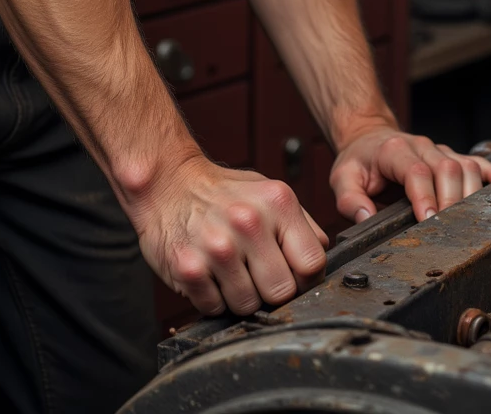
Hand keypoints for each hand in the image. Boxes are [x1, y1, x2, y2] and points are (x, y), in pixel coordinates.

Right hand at [136, 152, 328, 315]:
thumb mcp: (270, 194)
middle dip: (270, 290)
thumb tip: (322, 259)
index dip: (303, 277)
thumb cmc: (223, 193)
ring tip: (229, 269)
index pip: (312, 265)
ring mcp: (217, 246)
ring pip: (248, 306)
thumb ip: (302, 227)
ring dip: (239, 296)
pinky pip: (214, 308)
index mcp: (278, 203)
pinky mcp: (188, 268)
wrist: (169, 182)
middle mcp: (249, 222)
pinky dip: (212, 298)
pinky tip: (208, 272)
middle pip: (282, 292)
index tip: (290, 273)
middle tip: (254, 271)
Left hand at [330, 124, 490, 223]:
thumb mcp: (342, 177)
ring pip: (465, 165)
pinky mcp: (451, 155)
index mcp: (394, 151)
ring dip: (471, 193)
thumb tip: (364, 216)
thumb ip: (349, 199)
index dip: (425, 195)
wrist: (369, 136)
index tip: (428, 219)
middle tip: (450, 230)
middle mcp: (421, 147)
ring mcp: (439, 150)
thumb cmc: (359, 160)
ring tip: (472, 221)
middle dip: (451, 201)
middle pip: (447, 168)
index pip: (415, 171)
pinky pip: (477, 160)